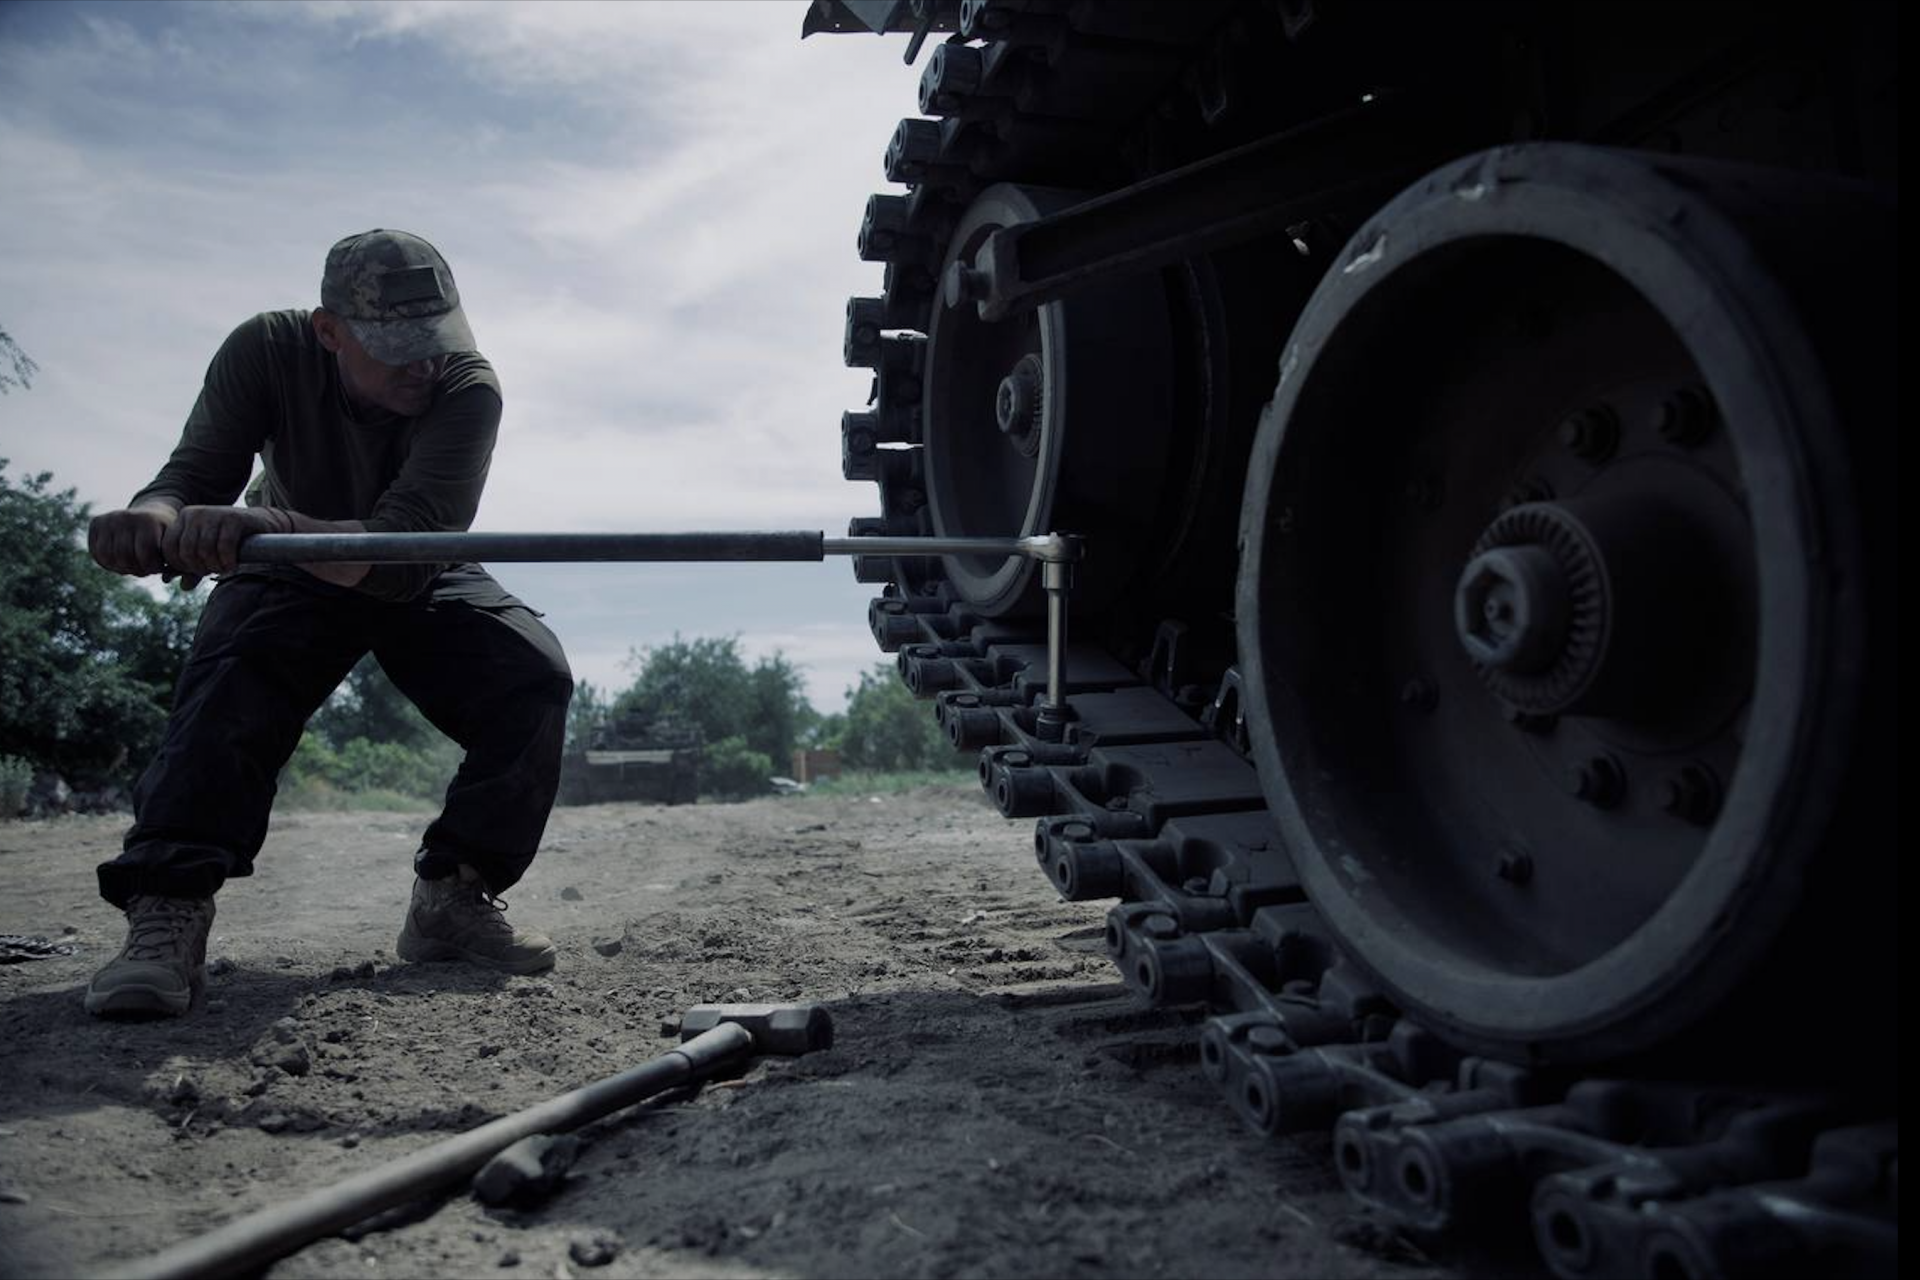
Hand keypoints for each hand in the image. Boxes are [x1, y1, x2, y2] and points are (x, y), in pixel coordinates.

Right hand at [88, 505, 177, 576]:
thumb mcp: (174, 544)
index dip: (152, 568)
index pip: (145, 556)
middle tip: (146, 569)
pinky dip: (108, 564)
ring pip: (108, 557)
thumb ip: (174, 560)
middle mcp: (125, 516)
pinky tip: (122, 562)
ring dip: (122, 568)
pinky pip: (97, 553)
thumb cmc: (166, 534)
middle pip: (124, 557)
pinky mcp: (96, 522)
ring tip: (135, 566)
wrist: (152, 514)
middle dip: (137, 569)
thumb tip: (166, 580)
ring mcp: (108, 518)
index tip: (159, 568)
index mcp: (148, 520)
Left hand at [159, 506, 286, 579]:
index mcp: (184, 518)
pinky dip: (228, 560)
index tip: (197, 571)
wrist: (261, 523)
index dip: (181, 565)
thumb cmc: (231, 540)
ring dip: (215, 566)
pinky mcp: (234, 518)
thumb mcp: (208, 553)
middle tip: (213, 570)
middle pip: (186, 551)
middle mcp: (195, 513)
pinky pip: (224, 546)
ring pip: (205, 550)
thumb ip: (193, 567)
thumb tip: (183, 586)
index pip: (169, 547)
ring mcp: (214, 514)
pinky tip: (232, 564)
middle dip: (200, 567)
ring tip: (224, 568)